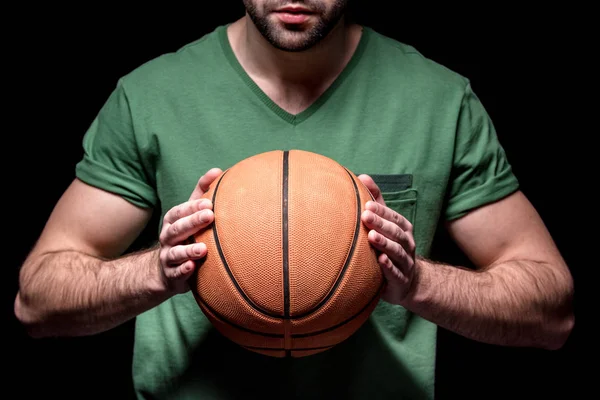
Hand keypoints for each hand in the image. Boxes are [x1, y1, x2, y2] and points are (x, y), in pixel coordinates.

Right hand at [157, 168, 221, 293]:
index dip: (192, 207)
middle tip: (210, 216)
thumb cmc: (185, 235)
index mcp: (173, 220)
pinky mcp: (171, 275)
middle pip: (178, 228)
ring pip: (176, 252)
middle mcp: (167, 237)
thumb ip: (202, 193)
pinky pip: (176, 273)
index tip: (208, 203)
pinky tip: (192, 267)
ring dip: (188, 250)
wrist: (166, 269)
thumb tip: (217, 171)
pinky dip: (183, 270)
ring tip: (203, 249)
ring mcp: (168, 256)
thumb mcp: (190, 214)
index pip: (180, 211)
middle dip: (193, 222)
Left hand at [357, 174, 416, 304]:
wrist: (405, 282)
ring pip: (397, 252)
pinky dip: (389, 267)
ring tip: (371, 237)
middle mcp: (408, 245)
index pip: (394, 218)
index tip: (366, 204)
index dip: (382, 211)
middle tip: (365, 216)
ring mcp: (406, 263)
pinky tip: (380, 261)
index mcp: (403, 230)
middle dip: (381, 224)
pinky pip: (396, 273)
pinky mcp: (401, 281)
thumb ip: (376, 201)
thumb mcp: (385, 224)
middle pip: (396, 233)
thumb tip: (362, 176)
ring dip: (385, 243)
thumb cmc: (391, 246)